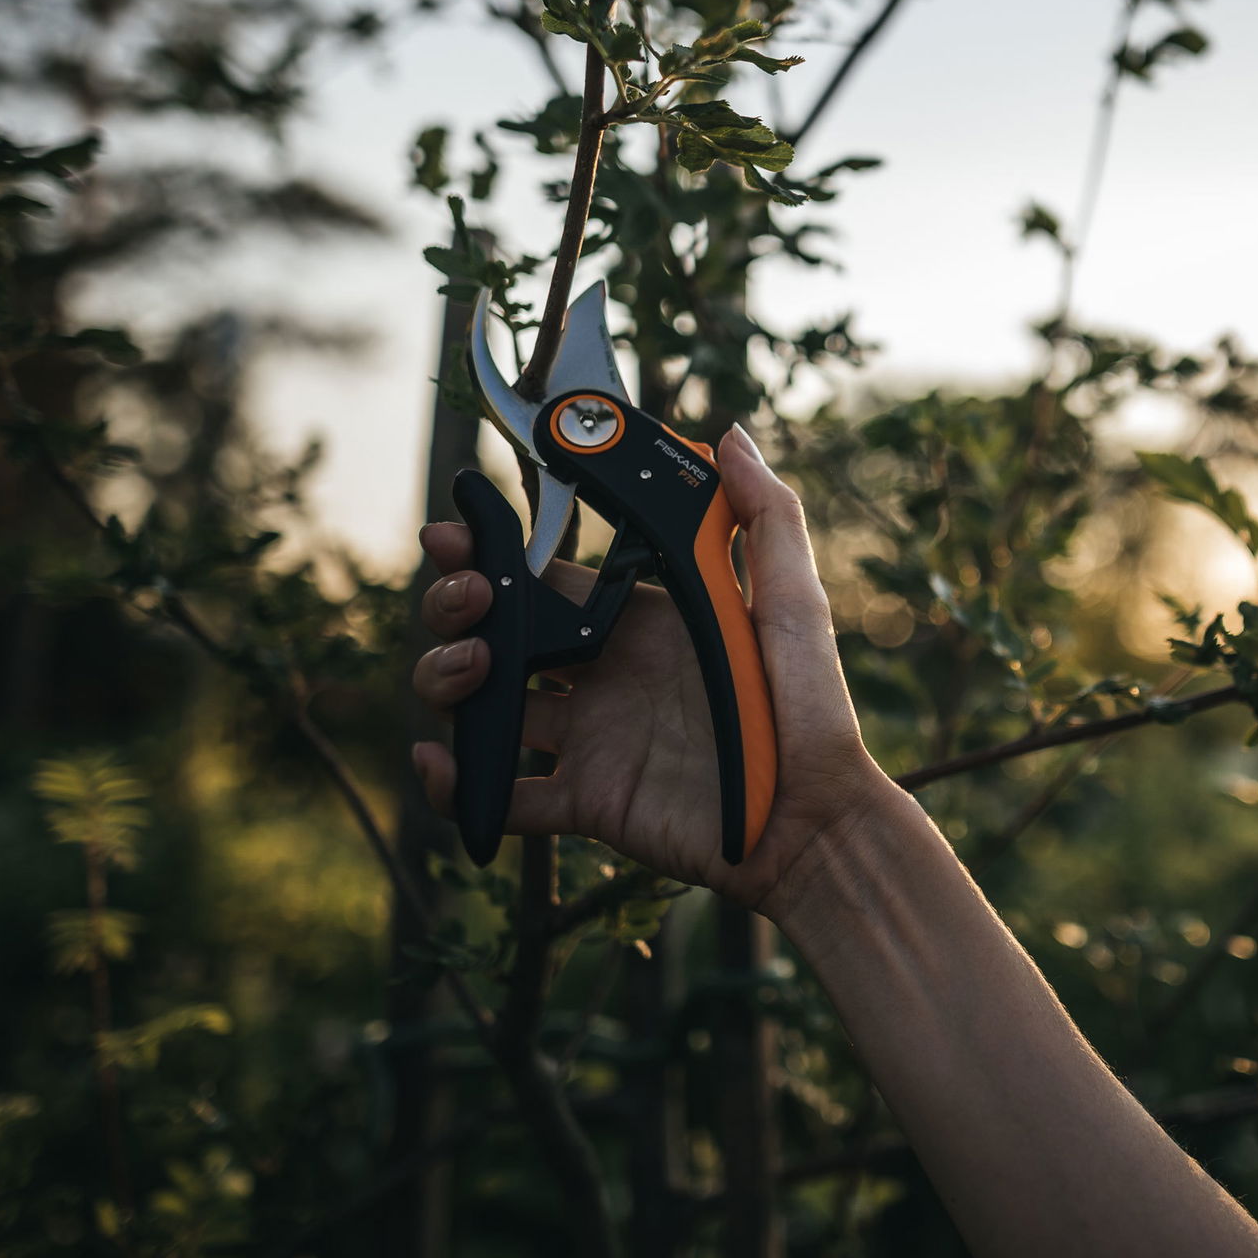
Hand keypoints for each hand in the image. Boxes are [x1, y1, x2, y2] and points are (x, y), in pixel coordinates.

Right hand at [411, 425, 891, 913]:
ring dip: (450, 681)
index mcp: (639, 623)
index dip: (493, 553)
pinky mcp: (586, 803)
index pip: (544, 580)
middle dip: (458, 607)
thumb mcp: (794, 601)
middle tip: (466, 599)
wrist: (815, 821)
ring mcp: (590, 740)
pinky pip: (504, 797)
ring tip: (469, 669)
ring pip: (486, 706)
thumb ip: (765, 517)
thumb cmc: (812, 709)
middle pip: (499, 634)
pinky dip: (459, 786)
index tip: (455, 531)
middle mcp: (604, 677)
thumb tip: (729, 436)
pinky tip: (442, 762)